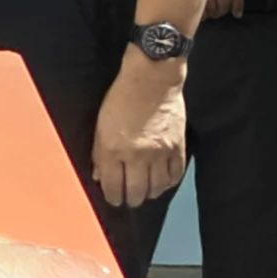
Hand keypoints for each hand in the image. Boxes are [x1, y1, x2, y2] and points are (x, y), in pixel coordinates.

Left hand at [94, 52, 190, 210]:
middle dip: (131, 199)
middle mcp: (137, 155)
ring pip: (157, 188)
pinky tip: (161, 181)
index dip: (113, 197)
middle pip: (137, 193)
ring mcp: (160, 152)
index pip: (113, 187)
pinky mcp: (178, 147)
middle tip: (129, 198)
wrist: (152, 78)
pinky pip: (175, 175)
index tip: (113, 198)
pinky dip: (168, 183)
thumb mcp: (100, 124)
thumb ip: (98, 153)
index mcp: (113, 149)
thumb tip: (99, 176)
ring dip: (150, 193)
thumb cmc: (122, 98)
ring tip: (145, 190)